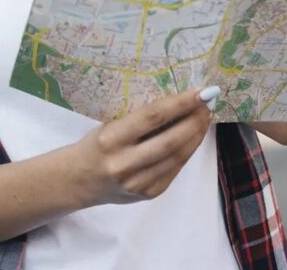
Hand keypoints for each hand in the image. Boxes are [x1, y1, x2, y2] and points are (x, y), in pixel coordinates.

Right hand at [68, 87, 216, 206]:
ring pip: (177, 157)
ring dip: (195, 136)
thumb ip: (138, 122)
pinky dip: (186, 153)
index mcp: (110, 139)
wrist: (78, 180)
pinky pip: (173, 170)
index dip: (180, 104)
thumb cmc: (95, 145)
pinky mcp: (148, 193)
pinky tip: (191, 140)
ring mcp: (137, 182)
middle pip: (170, 140)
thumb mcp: (107, 127)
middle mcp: (123, 163)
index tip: (200, 93)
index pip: (152, 117)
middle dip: (194, 121)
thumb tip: (178, 104)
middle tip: (208, 105)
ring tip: (204, 120)